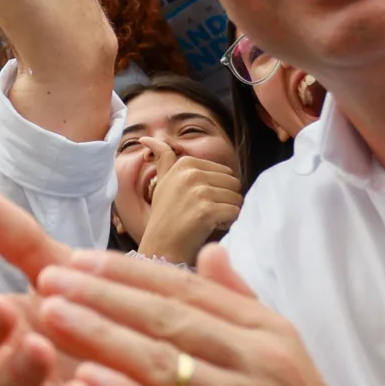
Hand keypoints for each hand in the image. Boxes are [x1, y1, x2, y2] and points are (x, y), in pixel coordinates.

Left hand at [33, 242, 384, 385]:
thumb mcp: (285, 358)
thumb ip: (241, 304)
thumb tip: (210, 251)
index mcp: (265, 332)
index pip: (184, 289)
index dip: (125, 272)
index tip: (73, 256)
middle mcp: (258, 361)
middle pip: (167, 317)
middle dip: (101, 294)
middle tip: (46, 275)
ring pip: (163, 362)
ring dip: (101, 335)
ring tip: (50, 314)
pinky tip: (85, 384)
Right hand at [132, 138, 241, 265]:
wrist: (160, 247)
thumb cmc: (165, 217)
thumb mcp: (162, 182)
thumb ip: (163, 158)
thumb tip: (147, 138)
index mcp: (184, 163)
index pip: (224, 172)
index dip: (217, 190)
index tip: (199, 202)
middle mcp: (191, 173)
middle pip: (234, 183)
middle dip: (225, 200)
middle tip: (205, 213)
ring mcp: (198, 191)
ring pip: (237, 198)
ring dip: (227, 213)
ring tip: (207, 221)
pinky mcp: (206, 210)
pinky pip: (235, 212)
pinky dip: (228, 223)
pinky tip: (211, 228)